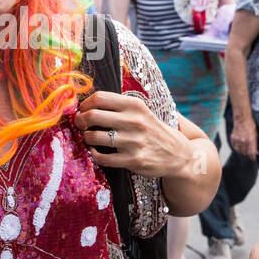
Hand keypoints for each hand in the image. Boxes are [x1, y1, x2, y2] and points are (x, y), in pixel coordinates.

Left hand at [74, 90, 189, 178]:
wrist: (178, 154)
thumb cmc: (152, 130)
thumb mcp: (141, 112)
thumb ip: (118, 106)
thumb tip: (86, 105)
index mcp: (134, 105)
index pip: (99, 98)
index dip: (85, 104)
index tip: (83, 110)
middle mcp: (134, 121)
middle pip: (92, 116)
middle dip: (80, 121)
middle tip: (80, 125)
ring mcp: (133, 142)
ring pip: (94, 137)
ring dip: (86, 138)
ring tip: (89, 139)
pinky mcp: (133, 160)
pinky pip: (102, 158)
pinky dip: (94, 155)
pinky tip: (96, 152)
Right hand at [230, 118, 257, 159]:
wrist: (242, 119)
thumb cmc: (250, 125)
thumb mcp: (255, 135)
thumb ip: (255, 144)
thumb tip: (256, 152)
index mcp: (250, 140)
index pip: (251, 152)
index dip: (252, 157)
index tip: (253, 158)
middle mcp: (243, 141)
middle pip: (245, 153)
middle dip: (248, 155)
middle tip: (249, 154)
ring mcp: (237, 140)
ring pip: (239, 151)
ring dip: (242, 152)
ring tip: (245, 151)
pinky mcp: (232, 138)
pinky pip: (234, 147)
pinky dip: (237, 148)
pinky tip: (239, 147)